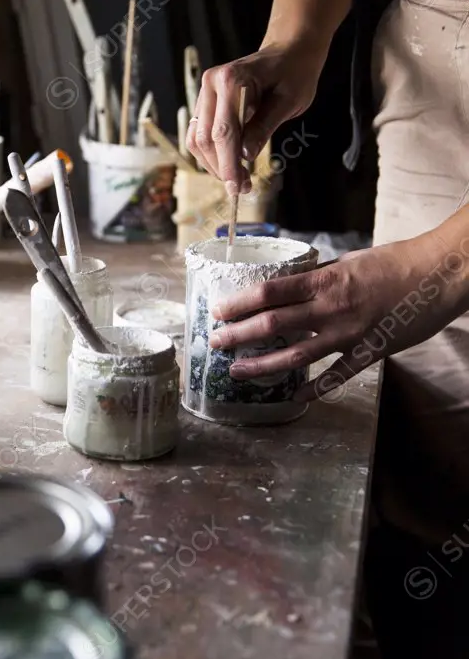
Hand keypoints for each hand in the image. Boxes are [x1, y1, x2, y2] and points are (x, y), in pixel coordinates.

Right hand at [185, 42, 324, 195]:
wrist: (289, 50)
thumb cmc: (294, 72)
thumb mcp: (289, 100)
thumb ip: (264, 127)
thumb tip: (244, 157)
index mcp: (230, 79)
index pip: (224, 131)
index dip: (228, 163)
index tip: (238, 188)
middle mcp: (210, 84)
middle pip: (205, 138)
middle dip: (221, 168)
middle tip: (242, 188)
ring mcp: (204, 93)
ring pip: (197, 139)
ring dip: (214, 164)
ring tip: (238, 179)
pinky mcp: (205, 102)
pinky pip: (200, 134)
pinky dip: (212, 153)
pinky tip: (230, 164)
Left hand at [207, 234, 461, 401]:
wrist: (443, 274)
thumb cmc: (398, 262)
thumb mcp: (351, 261)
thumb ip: (321, 277)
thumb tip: (292, 286)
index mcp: (325, 280)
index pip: (269, 292)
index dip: (239, 303)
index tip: (218, 311)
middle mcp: (331, 308)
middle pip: (272, 324)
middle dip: (238, 334)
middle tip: (215, 342)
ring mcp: (349, 333)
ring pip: (296, 355)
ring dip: (263, 365)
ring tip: (238, 371)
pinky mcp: (370, 352)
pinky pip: (337, 375)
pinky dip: (316, 388)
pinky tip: (297, 396)